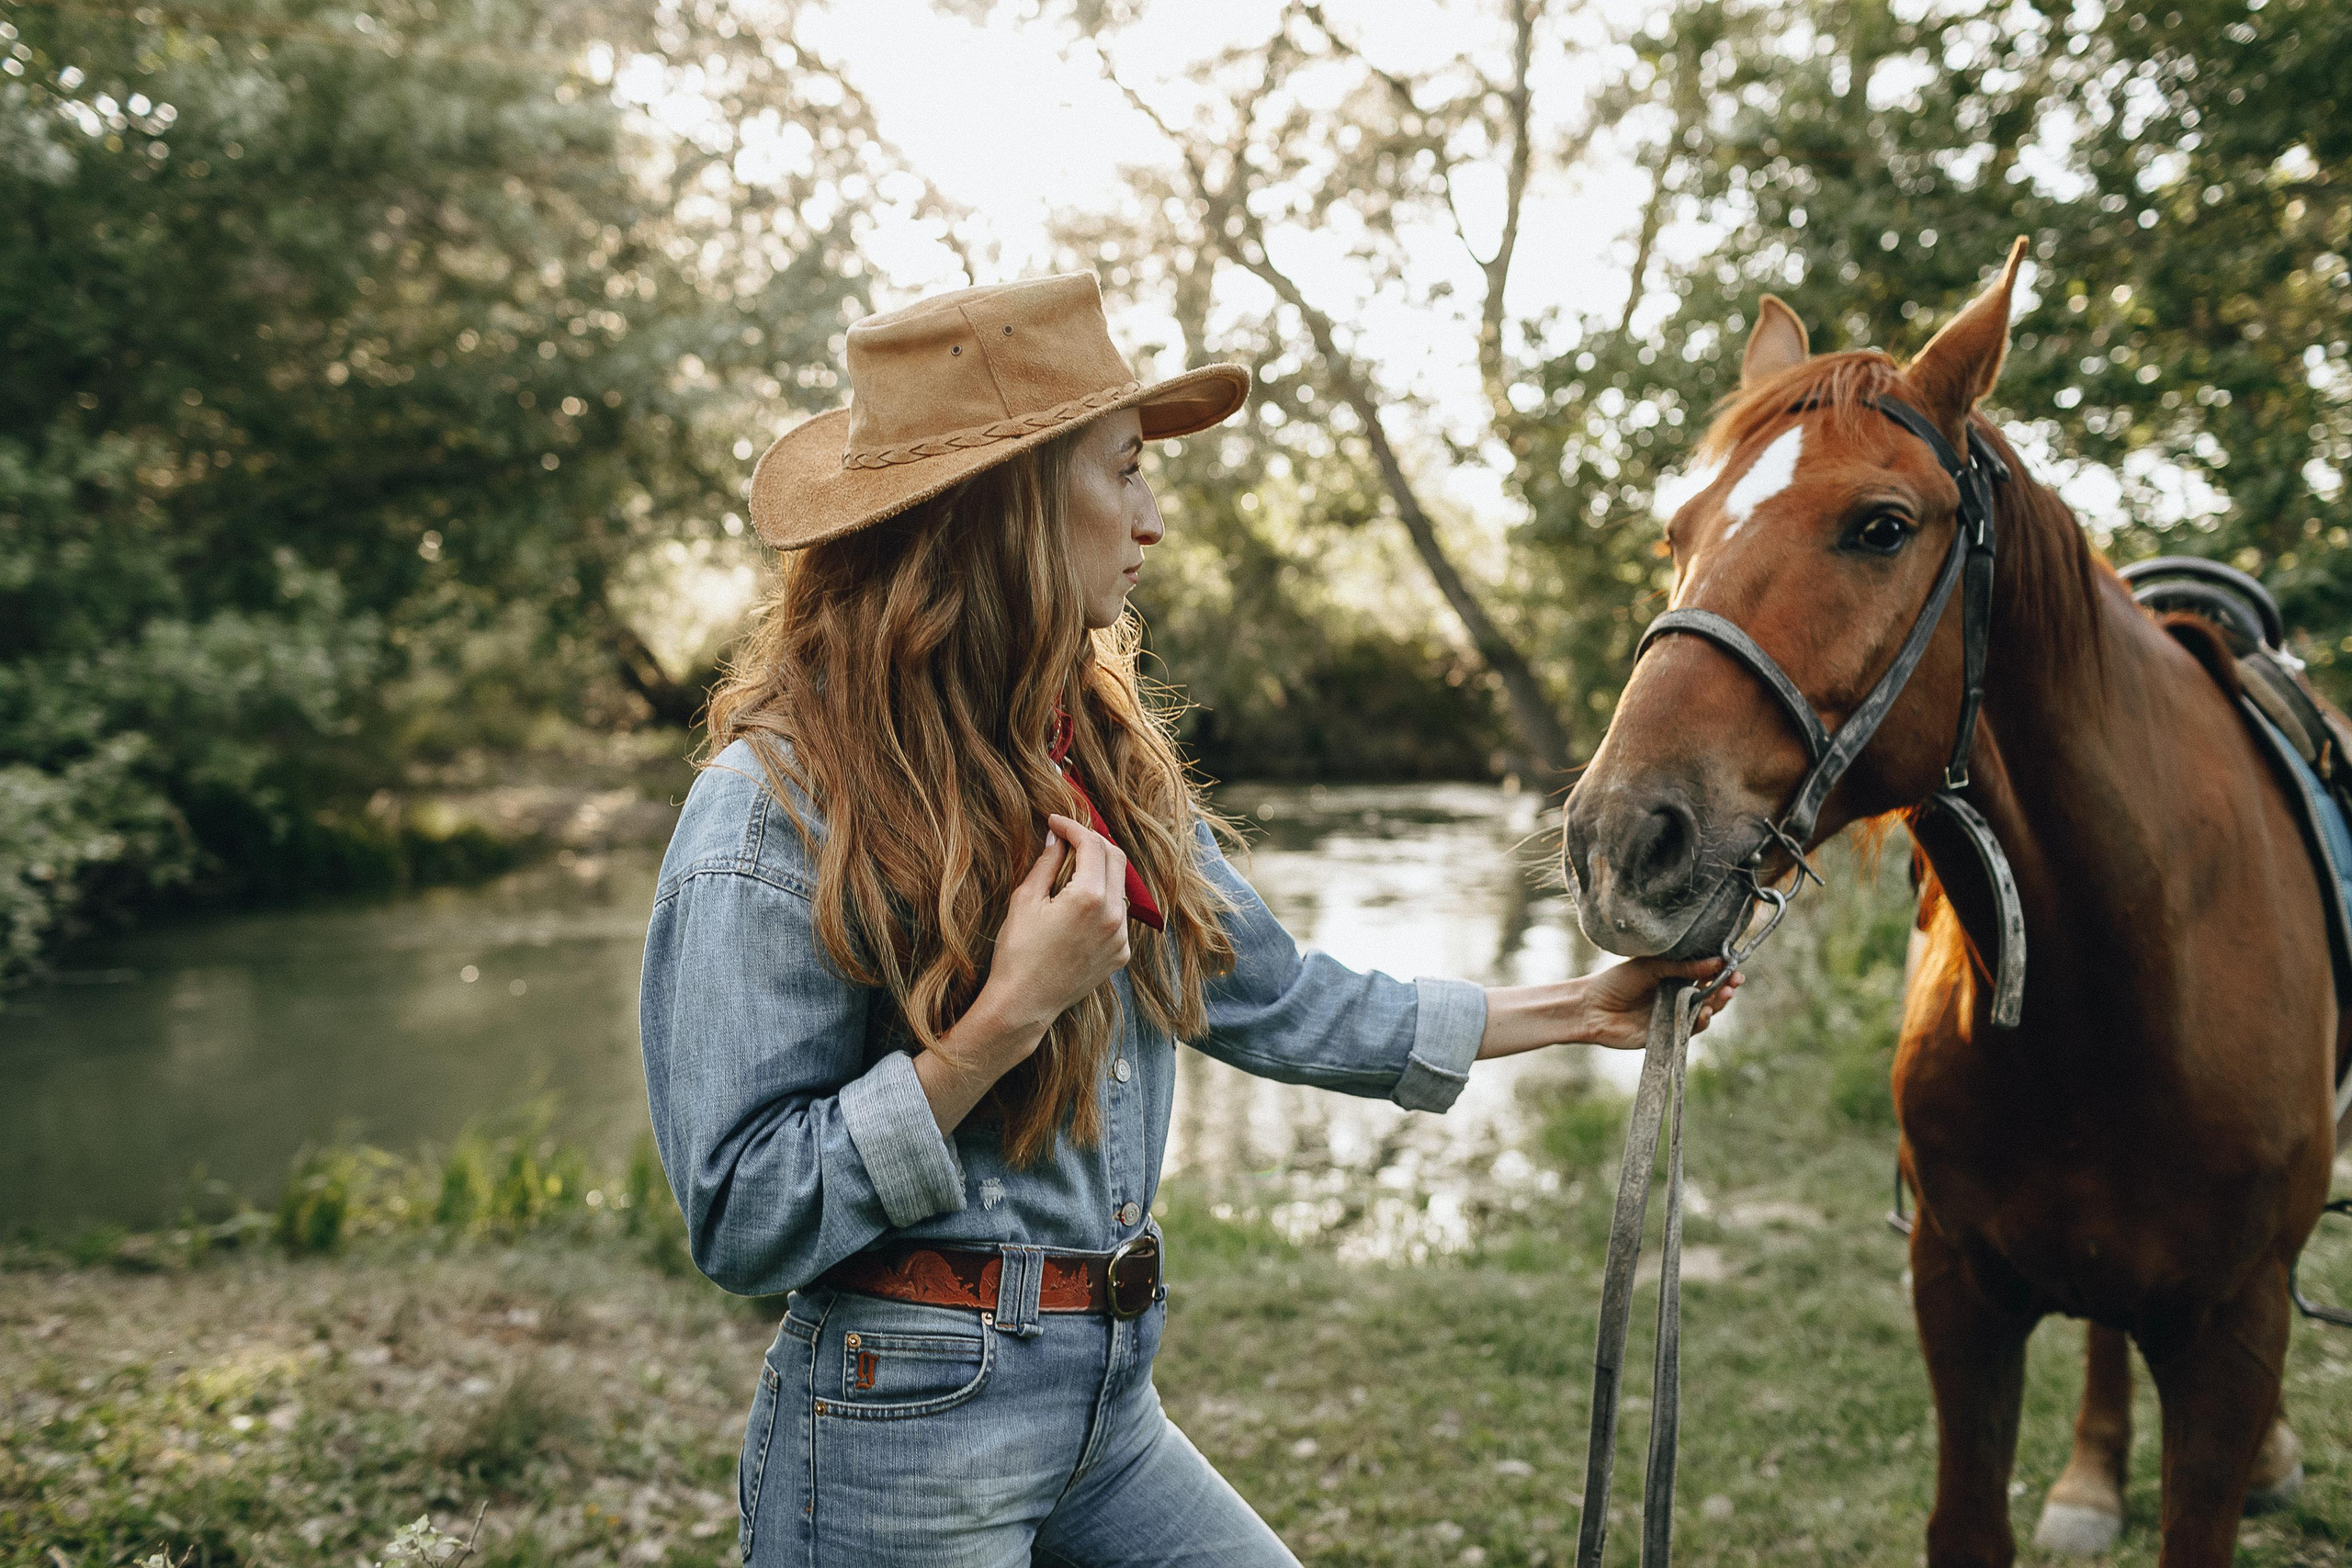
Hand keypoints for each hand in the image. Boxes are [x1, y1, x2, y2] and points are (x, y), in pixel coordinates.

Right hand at [970, 813, 1131, 1043]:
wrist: (1024, 1004)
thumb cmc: (1018, 952)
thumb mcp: (1026, 900)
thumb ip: (1047, 863)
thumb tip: (1056, 837)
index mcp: (1091, 898)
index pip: (1092, 845)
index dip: (1073, 827)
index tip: (1055, 821)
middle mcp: (1115, 916)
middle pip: (1116, 859)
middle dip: (1092, 842)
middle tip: (1068, 838)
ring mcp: (1121, 937)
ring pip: (1120, 887)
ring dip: (1100, 871)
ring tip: (1072, 868)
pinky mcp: (1120, 954)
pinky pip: (1118, 915)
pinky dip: (1103, 901)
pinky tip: (1079, 904)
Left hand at [1577, 956, 1740, 1049]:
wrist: (1591, 1007)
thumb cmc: (1617, 981)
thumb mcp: (1651, 967)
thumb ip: (1682, 967)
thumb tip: (1716, 962)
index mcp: (1673, 977)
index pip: (1704, 974)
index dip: (1721, 971)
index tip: (1735, 968)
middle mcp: (1676, 997)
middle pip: (1709, 994)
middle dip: (1724, 988)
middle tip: (1735, 982)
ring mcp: (1673, 1016)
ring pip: (1704, 1012)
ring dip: (1716, 1004)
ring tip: (1724, 994)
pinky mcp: (1668, 1035)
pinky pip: (1690, 1030)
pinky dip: (1700, 1022)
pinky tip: (1705, 1012)